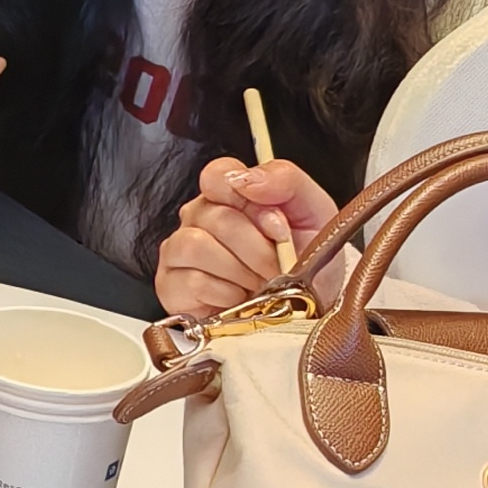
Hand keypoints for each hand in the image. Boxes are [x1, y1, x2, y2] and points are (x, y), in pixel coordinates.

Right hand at [154, 157, 341, 320]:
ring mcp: (180, 252)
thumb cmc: (309, 263)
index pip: (217, 175)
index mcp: (231, 195)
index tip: (278, 226)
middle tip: (277, 266)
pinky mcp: (172, 286)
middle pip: (215, 216)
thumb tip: (247, 179)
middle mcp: (200, 218)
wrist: (308, 312)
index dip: (248, 200)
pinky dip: (226, 294)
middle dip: (257, 248)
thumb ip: (286, 180)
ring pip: (195, 245)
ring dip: (239, 271)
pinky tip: (239, 300)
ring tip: (259, 284)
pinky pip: (192, 281)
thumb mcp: (315, 212)